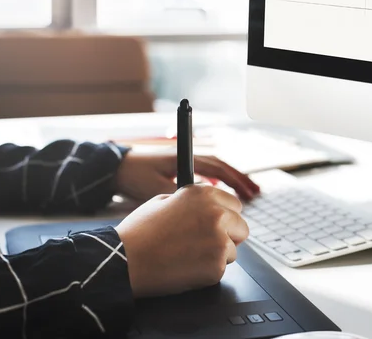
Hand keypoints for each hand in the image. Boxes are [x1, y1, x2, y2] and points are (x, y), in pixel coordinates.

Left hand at [114, 147, 259, 201]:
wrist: (115, 168)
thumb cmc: (134, 176)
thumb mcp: (157, 190)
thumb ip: (180, 198)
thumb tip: (202, 211)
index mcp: (185, 161)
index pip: (218, 168)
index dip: (236, 179)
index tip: (249, 191)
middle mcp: (188, 160)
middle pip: (222, 168)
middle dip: (240, 180)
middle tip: (256, 192)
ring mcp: (184, 164)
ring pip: (216, 171)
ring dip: (231, 181)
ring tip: (247, 193)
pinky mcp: (179, 172)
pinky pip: (206, 175)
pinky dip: (218, 183)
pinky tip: (222, 195)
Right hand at [116, 185, 248, 296]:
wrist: (125, 260)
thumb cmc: (139, 232)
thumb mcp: (164, 200)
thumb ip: (191, 200)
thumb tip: (206, 205)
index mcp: (204, 194)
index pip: (235, 205)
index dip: (225, 216)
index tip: (217, 224)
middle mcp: (216, 213)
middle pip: (241, 227)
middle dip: (227, 236)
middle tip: (204, 244)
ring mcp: (219, 239)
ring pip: (233, 249)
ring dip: (217, 255)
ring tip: (189, 256)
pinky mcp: (217, 264)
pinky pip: (222, 269)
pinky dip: (208, 272)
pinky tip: (187, 268)